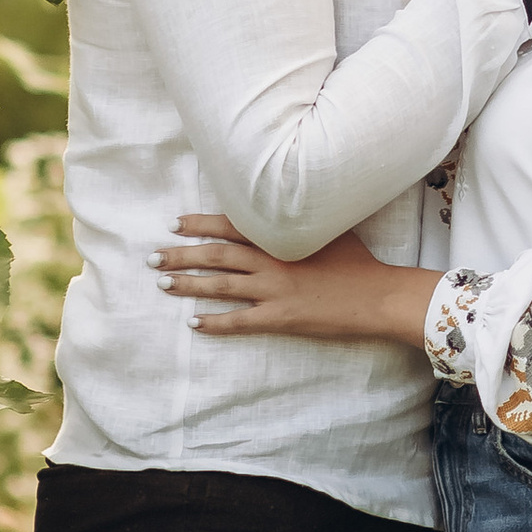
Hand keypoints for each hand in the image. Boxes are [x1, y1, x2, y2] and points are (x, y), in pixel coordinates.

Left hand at [152, 217, 435, 344]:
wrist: (378, 295)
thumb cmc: (358, 262)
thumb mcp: (330, 230)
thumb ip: (300, 222)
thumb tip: (284, 209)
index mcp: (281, 237)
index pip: (230, 226)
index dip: (200, 225)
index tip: (175, 224)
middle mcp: (271, 261)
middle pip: (216, 255)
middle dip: (181, 255)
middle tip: (153, 258)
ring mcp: (274, 290)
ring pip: (220, 285)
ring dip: (188, 285)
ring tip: (162, 284)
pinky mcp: (280, 317)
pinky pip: (239, 321)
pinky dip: (214, 322)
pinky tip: (194, 323)